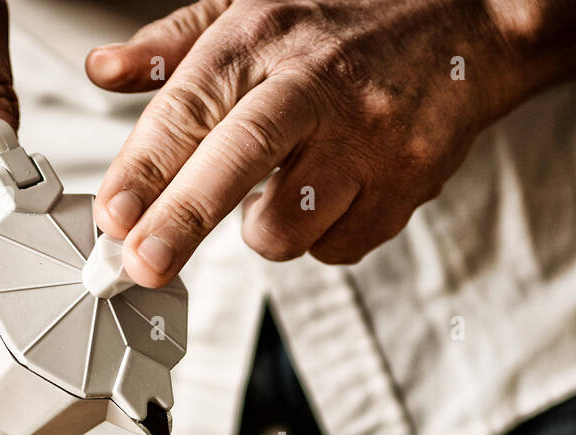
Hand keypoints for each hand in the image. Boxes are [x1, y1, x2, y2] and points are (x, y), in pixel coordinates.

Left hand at [87, 0, 536, 285]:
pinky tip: (338, 190)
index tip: (112, 218)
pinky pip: (337, 247)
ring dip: (267, 229)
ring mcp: (368, 140)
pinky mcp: (405, 186)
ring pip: (287, 228)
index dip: (144, 169)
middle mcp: (315, 86)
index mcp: (265, 36)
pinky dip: (323, 235)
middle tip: (142, 268)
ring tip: (287, 186)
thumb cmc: (350, 19)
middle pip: (238, 161)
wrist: (470, 25)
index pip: (190, 107)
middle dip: (183, 221)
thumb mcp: (255, 6)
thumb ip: (176, 45)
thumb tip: (105, 71)